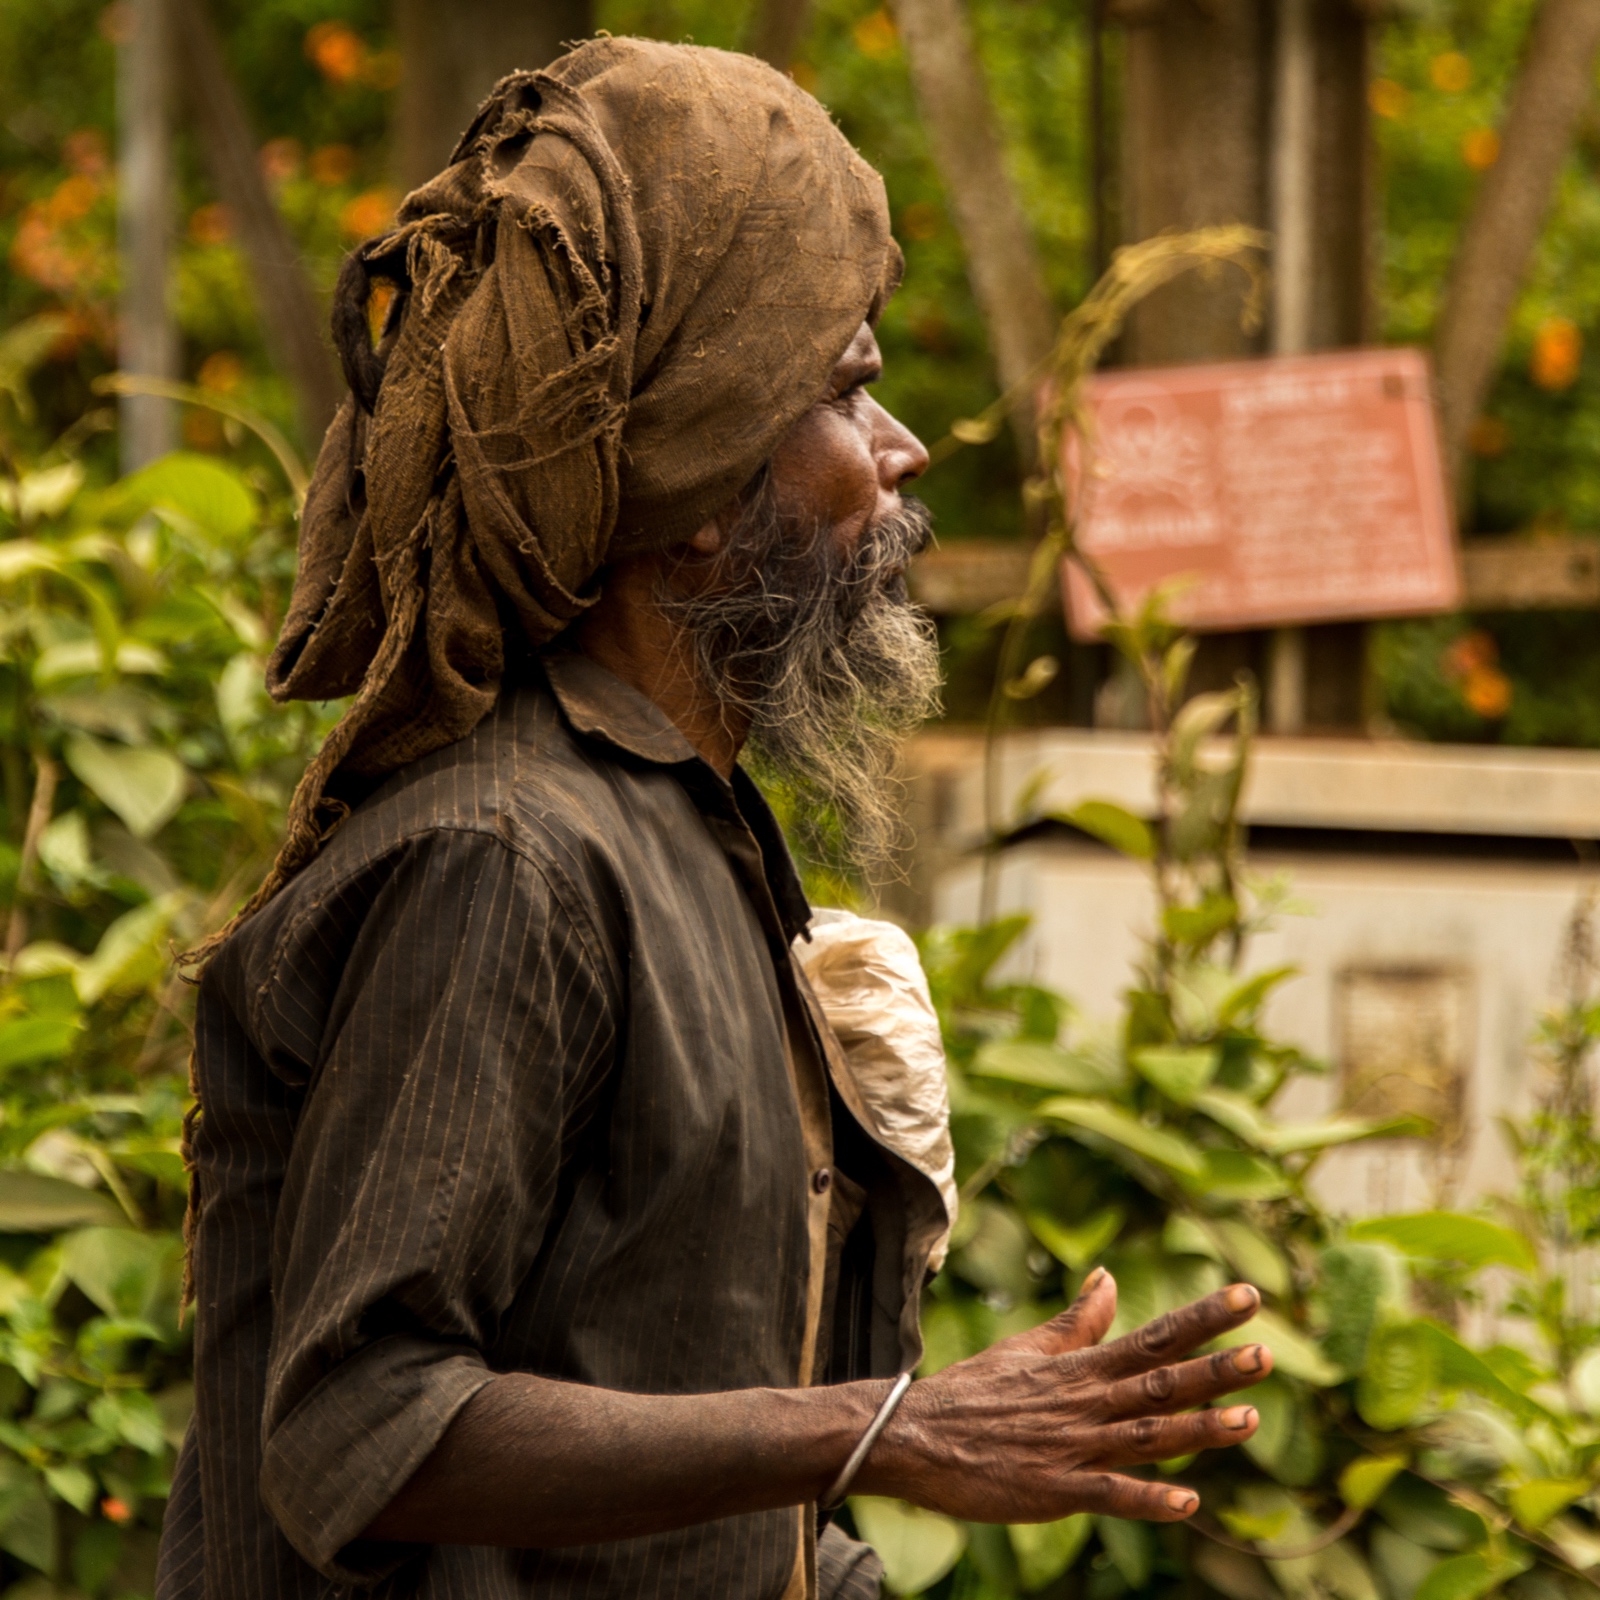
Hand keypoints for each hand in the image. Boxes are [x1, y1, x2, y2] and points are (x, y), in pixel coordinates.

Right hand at [859, 1270, 1271, 1523]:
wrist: (916, 1435)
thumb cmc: (975, 1392)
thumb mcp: (1028, 1348)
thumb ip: (1079, 1321)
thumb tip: (1109, 1277)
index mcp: (1082, 1368)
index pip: (1153, 1335)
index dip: (1203, 1318)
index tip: (1247, 1297)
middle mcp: (1085, 1402)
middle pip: (1159, 1383)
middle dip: (1214, 1370)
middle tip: (1264, 1354)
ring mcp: (1072, 1446)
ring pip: (1146, 1436)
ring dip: (1197, 1430)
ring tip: (1247, 1419)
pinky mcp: (1055, 1489)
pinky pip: (1108, 1494)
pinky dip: (1146, 1498)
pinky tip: (1187, 1503)